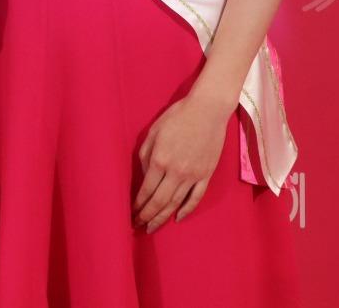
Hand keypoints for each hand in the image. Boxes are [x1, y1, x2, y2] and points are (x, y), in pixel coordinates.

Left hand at [133, 90, 229, 232]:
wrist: (207, 110)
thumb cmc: (176, 117)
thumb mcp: (153, 132)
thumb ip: (145, 156)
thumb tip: (144, 176)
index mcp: (159, 160)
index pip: (146, 190)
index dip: (138, 204)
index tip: (131, 213)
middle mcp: (176, 171)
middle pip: (160, 201)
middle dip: (148, 216)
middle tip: (138, 226)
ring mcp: (193, 175)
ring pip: (176, 203)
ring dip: (163, 217)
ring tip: (153, 227)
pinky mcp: (206, 174)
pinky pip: (196, 197)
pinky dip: (187, 209)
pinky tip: (178, 218)